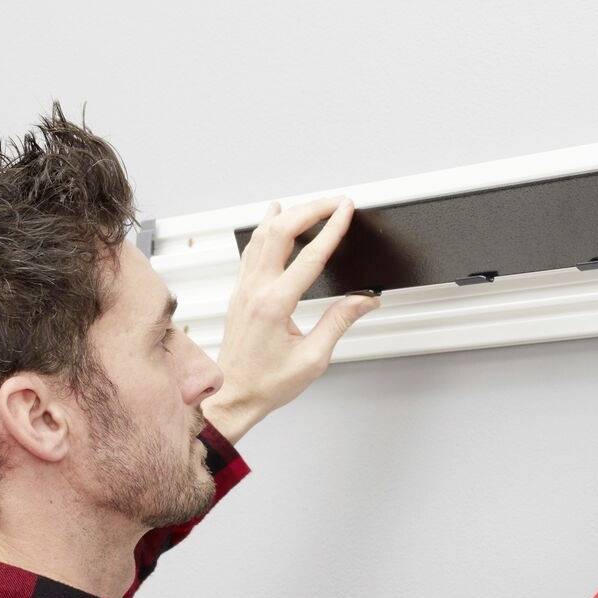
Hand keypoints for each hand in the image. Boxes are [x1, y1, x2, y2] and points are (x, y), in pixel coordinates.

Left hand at [213, 196, 379, 426]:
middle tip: (334, 202)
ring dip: (288, 214)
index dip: (331, 229)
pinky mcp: (240, 292)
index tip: (345, 210)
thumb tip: (364, 300)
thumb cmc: (267, 383)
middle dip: (311, 210)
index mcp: (275, 305)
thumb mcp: (313, 358)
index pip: (310, 256)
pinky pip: (251, 249)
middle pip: (281, 232)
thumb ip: (339, 322)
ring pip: (262, 235)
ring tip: (310, 204)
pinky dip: (266, 228)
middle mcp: (256, 290)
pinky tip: (272, 218)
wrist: (233, 395)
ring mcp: (244, 288)